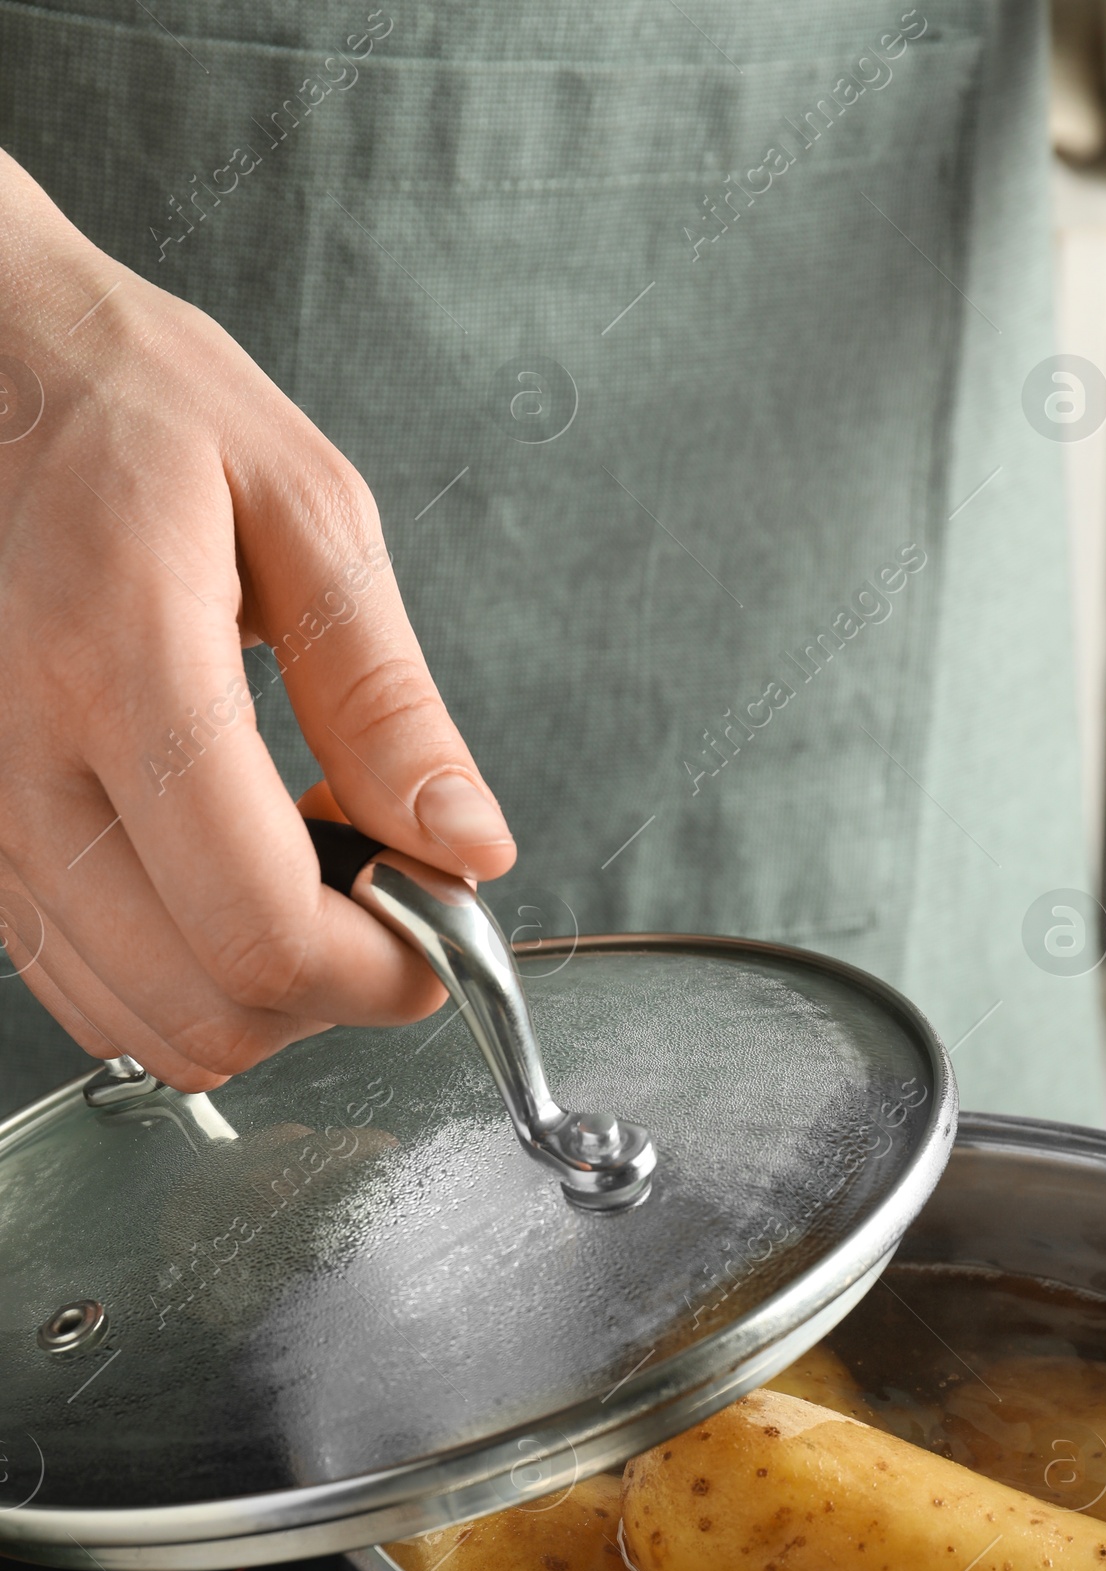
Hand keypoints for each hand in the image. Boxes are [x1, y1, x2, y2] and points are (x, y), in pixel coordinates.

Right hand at [0, 150, 513, 1091]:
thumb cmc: (130, 410)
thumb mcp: (306, 510)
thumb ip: (386, 700)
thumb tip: (464, 846)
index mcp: (120, 667)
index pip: (262, 929)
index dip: (382, 967)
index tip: (437, 914)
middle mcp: (23, 766)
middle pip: (209, 1012)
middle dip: (330, 988)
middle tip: (379, 885)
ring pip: (147, 1028)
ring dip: (257, 990)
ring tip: (295, 859)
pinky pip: (91, 991)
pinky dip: (181, 975)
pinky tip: (218, 872)